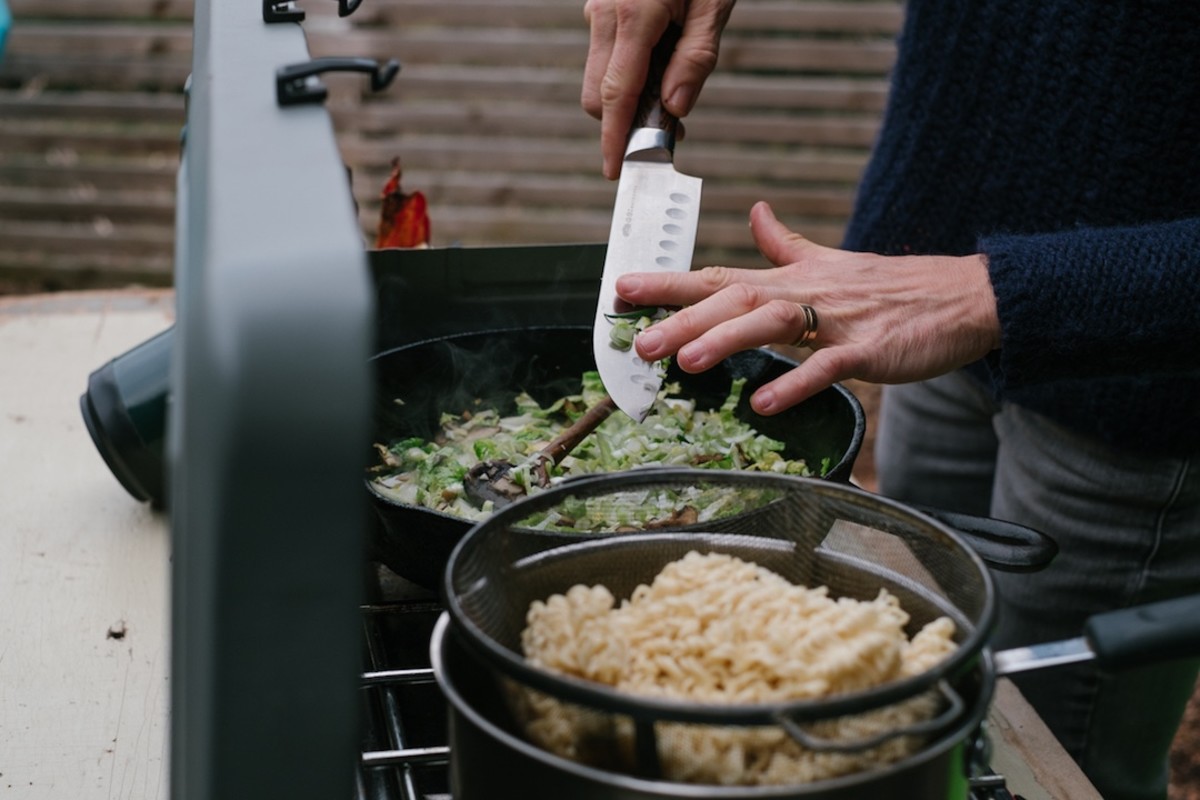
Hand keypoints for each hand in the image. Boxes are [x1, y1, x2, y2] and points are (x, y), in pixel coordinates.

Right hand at [582, 0, 735, 178]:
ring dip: (629, 100)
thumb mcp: (715, 5)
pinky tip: (659, 67)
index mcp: (633, 15)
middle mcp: (604, 13)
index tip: (615, 170)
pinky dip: (628, 75)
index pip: (616, 95)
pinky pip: (606, 55)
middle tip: (672, 133)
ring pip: (600, 77)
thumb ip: (695, 59)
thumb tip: (675, 108)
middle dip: (625, 123)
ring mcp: (598, 9)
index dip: (615, 138)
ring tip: (672, 95)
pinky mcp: (601, 6)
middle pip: (599, 94)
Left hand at [616, 202, 1002, 413]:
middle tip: (637, 342)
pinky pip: (828, 365)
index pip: (719, 275)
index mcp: (792, 278)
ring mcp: (839, 320)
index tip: (622, 289)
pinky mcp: (870, 349)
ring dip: (727, 341)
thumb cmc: (893, 287)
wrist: (965, 296)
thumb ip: (786, 244)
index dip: (670, 283)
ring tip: (684, 363)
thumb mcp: (831, 261)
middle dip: (682, 318)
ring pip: (773, 323)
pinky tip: (764, 403)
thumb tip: (757, 212)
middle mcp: (806, 293)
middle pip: (734, 298)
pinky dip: (796, 381)